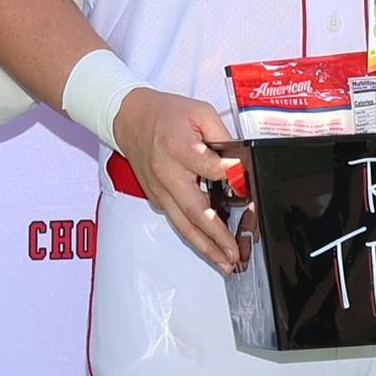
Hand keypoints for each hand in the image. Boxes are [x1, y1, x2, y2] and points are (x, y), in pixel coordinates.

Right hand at [111, 88, 239, 272]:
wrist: (129, 118)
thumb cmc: (166, 114)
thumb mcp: (199, 112)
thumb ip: (221, 135)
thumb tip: (239, 163)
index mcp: (177, 146)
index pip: (208, 167)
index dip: (230, 175)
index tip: (245, 185)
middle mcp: (167, 173)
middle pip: (194, 209)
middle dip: (216, 234)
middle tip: (234, 251)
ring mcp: (160, 190)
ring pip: (183, 224)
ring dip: (205, 247)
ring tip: (225, 262)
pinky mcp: (157, 199)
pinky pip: (177, 221)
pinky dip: (194, 238)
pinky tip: (211, 249)